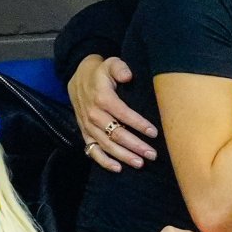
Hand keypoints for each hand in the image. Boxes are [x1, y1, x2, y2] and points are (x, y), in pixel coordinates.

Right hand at [69, 54, 157, 171]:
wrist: (78, 77)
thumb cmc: (101, 72)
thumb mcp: (111, 63)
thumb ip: (120, 67)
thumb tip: (128, 76)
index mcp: (102, 98)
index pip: (123, 114)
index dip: (138, 124)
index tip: (154, 133)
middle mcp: (94, 115)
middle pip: (116, 134)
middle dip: (135, 146)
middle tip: (152, 154)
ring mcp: (88, 126)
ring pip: (106, 145)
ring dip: (123, 156)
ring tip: (140, 163)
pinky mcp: (84, 133)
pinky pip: (92, 150)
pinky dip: (103, 161)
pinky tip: (118, 168)